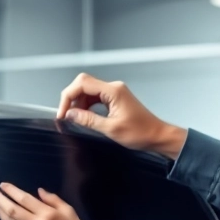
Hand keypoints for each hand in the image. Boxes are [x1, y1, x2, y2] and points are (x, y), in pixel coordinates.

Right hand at [58, 73, 187, 158]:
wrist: (157, 135)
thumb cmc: (141, 133)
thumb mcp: (110, 129)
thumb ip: (88, 120)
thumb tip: (70, 114)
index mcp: (113, 91)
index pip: (82, 84)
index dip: (68, 97)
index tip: (62, 112)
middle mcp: (114, 88)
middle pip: (83, 84)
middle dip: (71, 98)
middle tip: (66, 115)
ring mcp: (114, 92)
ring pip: (88, 91)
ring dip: (78, 103)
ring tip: (75, 118)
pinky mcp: (115, 98)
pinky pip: (95, 97)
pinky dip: (87, 105)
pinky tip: (84, 116)